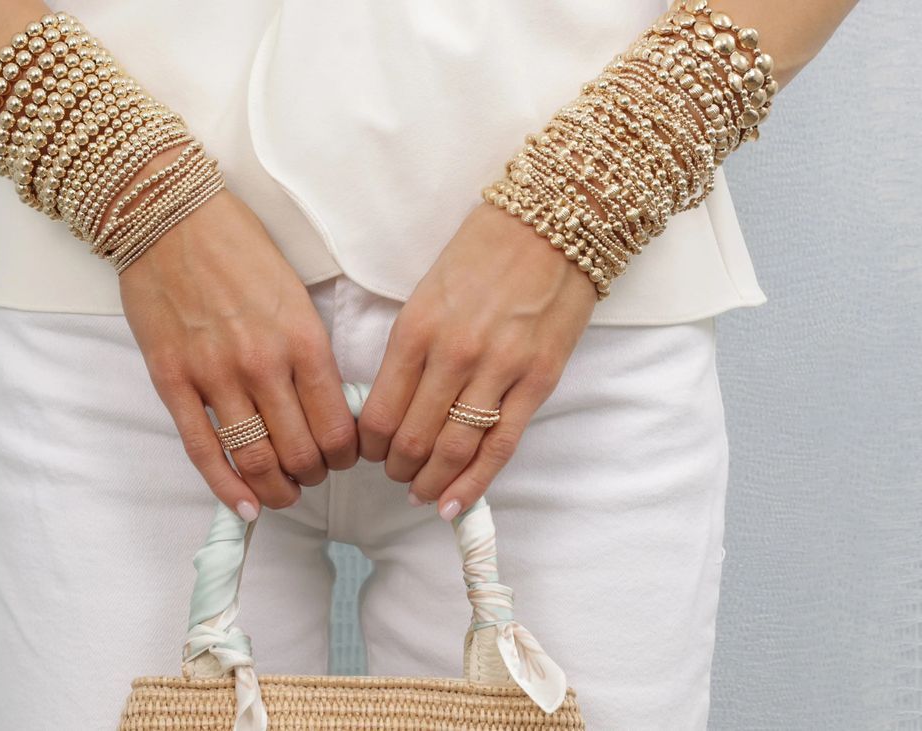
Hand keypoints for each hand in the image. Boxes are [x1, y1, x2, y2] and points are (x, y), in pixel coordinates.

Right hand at [120, 190, 357, 517]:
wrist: (168, 216)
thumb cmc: (237, 247)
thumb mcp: (295, 294)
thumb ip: (309, 351)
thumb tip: (326, 406)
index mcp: (303, 340)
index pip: (336, 425)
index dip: (344, 456)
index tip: (343, 459)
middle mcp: (263, 364)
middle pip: (300, 451)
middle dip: (312, 476)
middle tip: (311, 476)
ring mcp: (214, 375)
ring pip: (254, 459)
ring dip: (274, 489)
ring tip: (282, 494)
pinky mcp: (172, 380)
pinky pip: (203, 449)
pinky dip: (226, 486)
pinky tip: (243, 506)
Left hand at [359, 203, 596, 517]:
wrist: (553, 222)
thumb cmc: (485, 252)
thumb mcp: (428, 293)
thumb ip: (410, 349)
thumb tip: (389, 404)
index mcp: (416, 329)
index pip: (379, 411)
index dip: (369, 445)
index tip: (369, 454)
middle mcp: (453, 354)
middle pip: (413, 438)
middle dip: (398, 468)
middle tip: (396, 476)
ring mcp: (499, 369)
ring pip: (454, 449)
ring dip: (431, 481)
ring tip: (421, 493)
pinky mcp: (539, 380)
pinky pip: (501, 445)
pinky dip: (475, 482)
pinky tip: (456, 503)